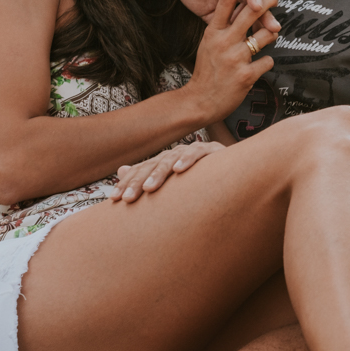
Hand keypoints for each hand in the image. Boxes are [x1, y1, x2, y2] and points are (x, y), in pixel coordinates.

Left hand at [110, 141, 224, 202]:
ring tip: (149, 189)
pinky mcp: (212, 150)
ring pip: (170, 159)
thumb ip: (149, 175)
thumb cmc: (202, 181)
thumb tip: (121, 169)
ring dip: (159, 174)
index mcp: (164, 163)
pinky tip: (179, 170)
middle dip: (137, 182)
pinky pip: (198, 153)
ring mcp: (192, 151)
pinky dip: (188, 160)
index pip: (141, 171)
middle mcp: (175, 155)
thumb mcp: (173, 183)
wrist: (235, 170)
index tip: (114, 200)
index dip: (127, 183)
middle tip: (127, 199)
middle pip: (151, 166)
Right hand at [183, 0, 278, 122]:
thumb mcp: (209, 45)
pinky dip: (265, 64)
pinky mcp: (246, 75)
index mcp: (213, 32)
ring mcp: (236, 58)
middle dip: (266, 1)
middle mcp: (224, 42)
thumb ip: (223, 29)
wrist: (200, 101)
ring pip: (266, 36)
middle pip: (250, 13)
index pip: (225, 3)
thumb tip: (241, 11)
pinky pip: (268, 61)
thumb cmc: (207, 71)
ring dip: (269, 37)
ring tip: (265, 41)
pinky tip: (257, 68)